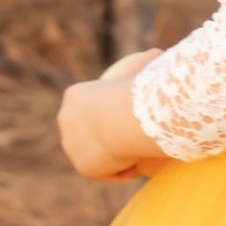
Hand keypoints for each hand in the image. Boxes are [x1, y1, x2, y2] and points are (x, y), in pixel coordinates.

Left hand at [57, 49, 171, 180]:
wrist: (125, 120)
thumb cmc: (137, 92)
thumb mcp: (142, 68)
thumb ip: (147, 61)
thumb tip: (159, 54)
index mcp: (74, 96)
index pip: (87, 106)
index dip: (105, 113)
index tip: (127, 117)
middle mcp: (66, 120)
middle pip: (83, 130)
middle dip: (101, 135)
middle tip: (131, 137)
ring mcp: (71, 145)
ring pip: (91, 152)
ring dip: (108, 155)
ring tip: (135, 155)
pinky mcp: (82, 167)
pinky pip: (104, 172)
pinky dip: (119, 171)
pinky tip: (135, 168)